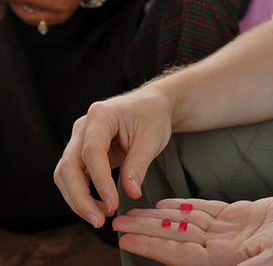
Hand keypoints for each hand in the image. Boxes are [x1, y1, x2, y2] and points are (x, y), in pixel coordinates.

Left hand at [4, 0, 90, 25]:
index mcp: (55, 3)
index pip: (27, 2)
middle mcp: (58, 15)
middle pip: (27, 17)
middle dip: (15, 7)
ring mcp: (60, 19)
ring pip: (33, 20)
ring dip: (22, 11)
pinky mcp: (60, 19)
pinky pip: (40, 20)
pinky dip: (31, 12)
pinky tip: (28, 2)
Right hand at [54, 84, 172, 228]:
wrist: (150, 106)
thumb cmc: (152, 117)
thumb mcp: (152, 139)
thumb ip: (138, 165)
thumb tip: (131, 194)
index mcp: (101, 115)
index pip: (92, 152)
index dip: (100, 182)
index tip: (113, 205)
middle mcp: (83, 126)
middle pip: (69, 165)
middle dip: (80, 198)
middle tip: (99, 221)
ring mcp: (79, 138)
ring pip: (65, 174)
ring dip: (78, 200)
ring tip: (101, 217)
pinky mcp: (80, 152)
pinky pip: (72, 176)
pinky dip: (80, 195)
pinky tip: (98, 208)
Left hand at [113, 194, 272, 265]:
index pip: (180, 258)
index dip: (151, 248)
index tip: (126, 239)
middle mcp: (224, 252)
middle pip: (176, 240)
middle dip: (146, 232)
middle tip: (118, 222)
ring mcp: (231, 234)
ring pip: (186, 225)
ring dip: (159, 218)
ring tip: (134, 211)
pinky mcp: (240, 218)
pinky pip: (204, 212)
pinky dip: (184, 208)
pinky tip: (166, 204)